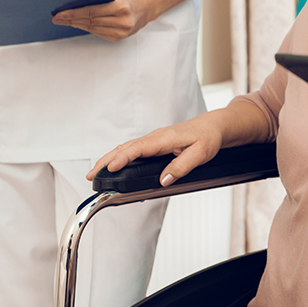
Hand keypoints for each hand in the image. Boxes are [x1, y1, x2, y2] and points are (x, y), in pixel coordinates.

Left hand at [54, 0, 151, 41]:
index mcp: (120, 7)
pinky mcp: (117, 38)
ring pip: (92, 29)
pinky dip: (86, 28)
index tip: (59, 14)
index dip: (73, 14)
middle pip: (90, 21)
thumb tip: (73, 4)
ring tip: (63, 21)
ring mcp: (120, 32)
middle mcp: (122, 21)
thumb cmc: (126, 0)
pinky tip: (77, 24)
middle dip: (71, 20)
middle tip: (56, 18)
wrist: (143, 10)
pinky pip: (97, 33)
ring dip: (76, 25)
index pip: (91, 11)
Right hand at [87, 117, 222, 185]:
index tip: (110, 168)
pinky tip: (114, 165)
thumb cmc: (209, 137)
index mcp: (165, 138)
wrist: (216, 126)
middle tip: (91, 175)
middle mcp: (156, 137)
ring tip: (96, 172)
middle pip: (125, 148)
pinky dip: (119, 156)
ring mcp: (154, 140)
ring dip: (110, 158)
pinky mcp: (156, 144)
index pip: (138, 148)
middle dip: (106, 160)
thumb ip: (181, 167)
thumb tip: (163, 180)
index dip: (122, 158)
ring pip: (127, 148)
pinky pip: (133, 150)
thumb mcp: (200, 154)